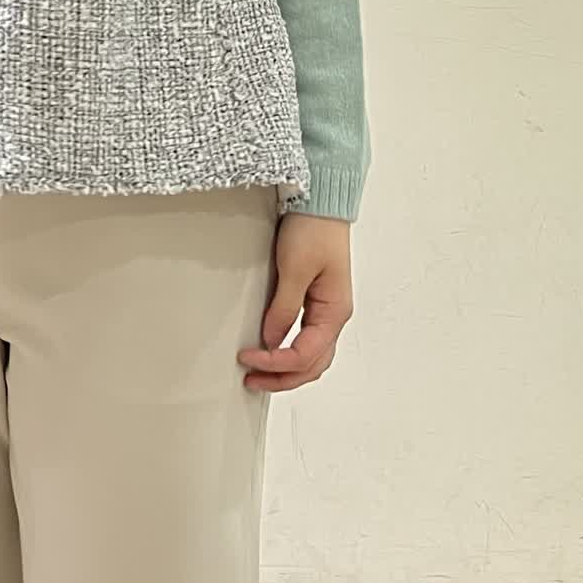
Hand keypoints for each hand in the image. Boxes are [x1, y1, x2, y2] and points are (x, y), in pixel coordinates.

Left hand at [238, 214, 353, 391]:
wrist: (319, 203)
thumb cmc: (313, 229)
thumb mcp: (295, 269)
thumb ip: (284, 308)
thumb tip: (270, 340)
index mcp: (334, 311)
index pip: (305, 354)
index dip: (275, 363)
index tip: (248, 359)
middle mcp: (334, 315)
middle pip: (312, 364)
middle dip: (283, 377)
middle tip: (251, 380)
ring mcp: (326, 309)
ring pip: (312, 355)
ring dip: (287, 369)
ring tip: (260, 373)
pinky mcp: (315, 300)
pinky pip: (306, 338)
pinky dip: (290, 352)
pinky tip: (273, 352)